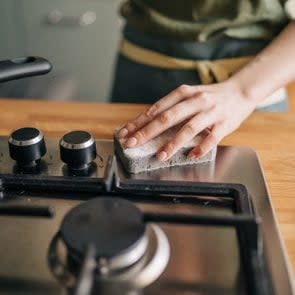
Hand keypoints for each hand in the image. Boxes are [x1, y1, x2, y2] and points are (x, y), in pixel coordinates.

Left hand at [117, 80, 256, 160]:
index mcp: (183, 93)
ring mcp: (210, 112)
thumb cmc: (209, 97)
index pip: (156, 109)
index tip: (124, 132)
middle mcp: (195, 100)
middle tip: (133, 143)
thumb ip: (170, 108)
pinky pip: (211, 138)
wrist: (240, 91)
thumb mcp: (188, 96)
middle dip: (148, 132)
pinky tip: (191, 156)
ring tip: (160, 156)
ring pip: (188, 128)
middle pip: (168, 117)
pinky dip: (201, 147)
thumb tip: (145, 124)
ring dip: (172, 143)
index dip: (139, 121)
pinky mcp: (224, 124)